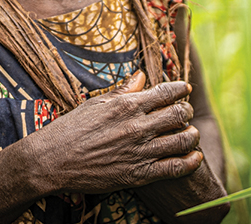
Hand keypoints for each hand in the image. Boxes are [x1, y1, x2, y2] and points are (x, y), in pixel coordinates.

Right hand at [35, 71, 201, 195]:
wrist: (56, 159)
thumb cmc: (72, 128)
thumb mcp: (95, 103)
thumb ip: (121, 90)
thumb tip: (141, 75)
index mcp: (126, 105)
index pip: (164, 92)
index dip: (179, 89)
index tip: (185, 88)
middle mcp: (137, 126)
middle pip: (178, 114)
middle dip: (187, 110)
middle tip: (187, 110)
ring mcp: (141, 151)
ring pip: (183, 140)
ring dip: (192, 134)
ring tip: (191, 132)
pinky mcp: (141, 174)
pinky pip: (176, 168)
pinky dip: (190, 161)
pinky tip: (195, 157)